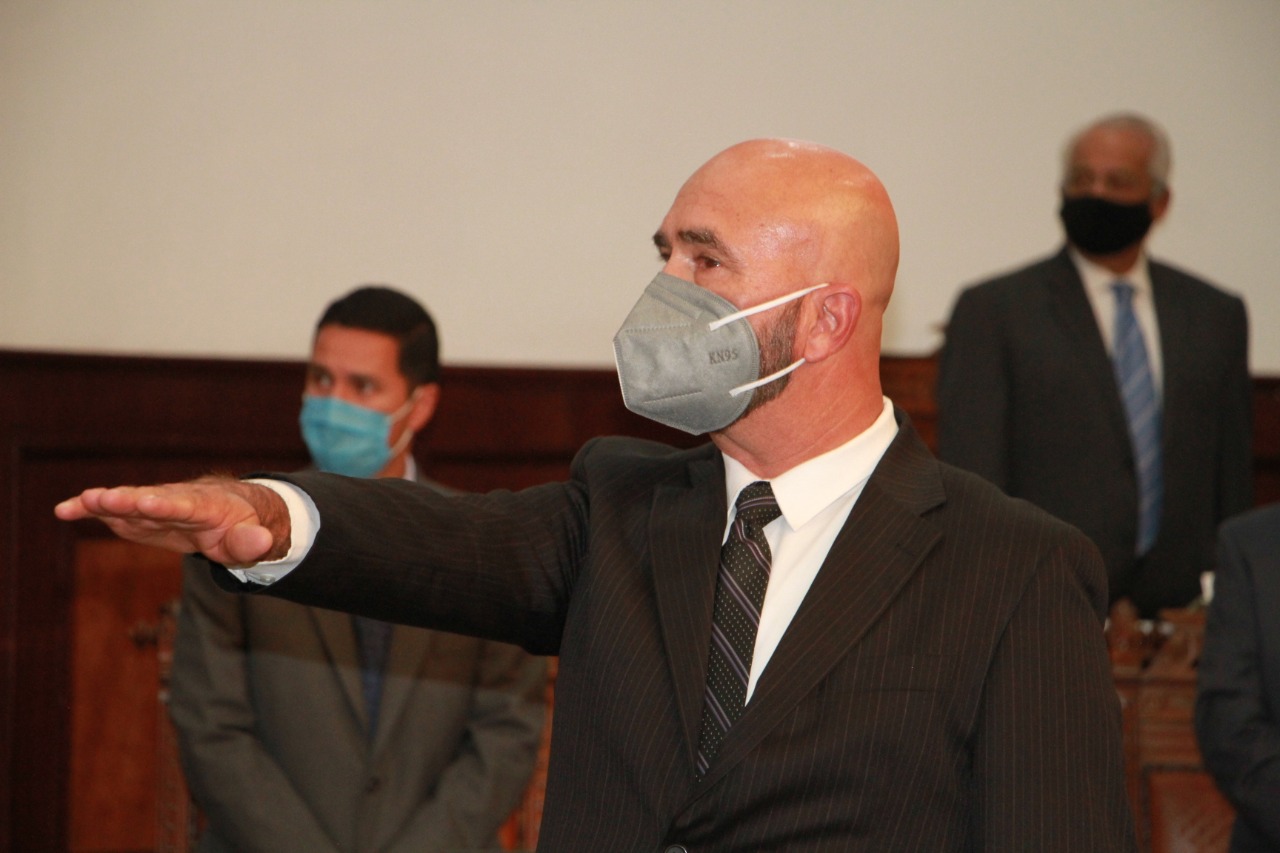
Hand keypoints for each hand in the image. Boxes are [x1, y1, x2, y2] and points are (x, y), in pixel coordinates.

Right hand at [54, 476, 290, 565]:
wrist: (229, 510)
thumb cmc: (240, 525)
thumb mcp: (251, 537)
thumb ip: (251, 542)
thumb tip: (262, 542)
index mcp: (205, 507)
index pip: (184, 506)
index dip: (165, 505)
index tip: (146, 502)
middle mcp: (175, 501)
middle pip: (149, 500)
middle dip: (128, 500)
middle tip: (102, 498)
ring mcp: (154, 505)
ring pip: (128, 503)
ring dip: (105, 503)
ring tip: (80, 502)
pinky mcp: (138, 514)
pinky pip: (114, 512)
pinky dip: (91, 509)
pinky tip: (65, 509)